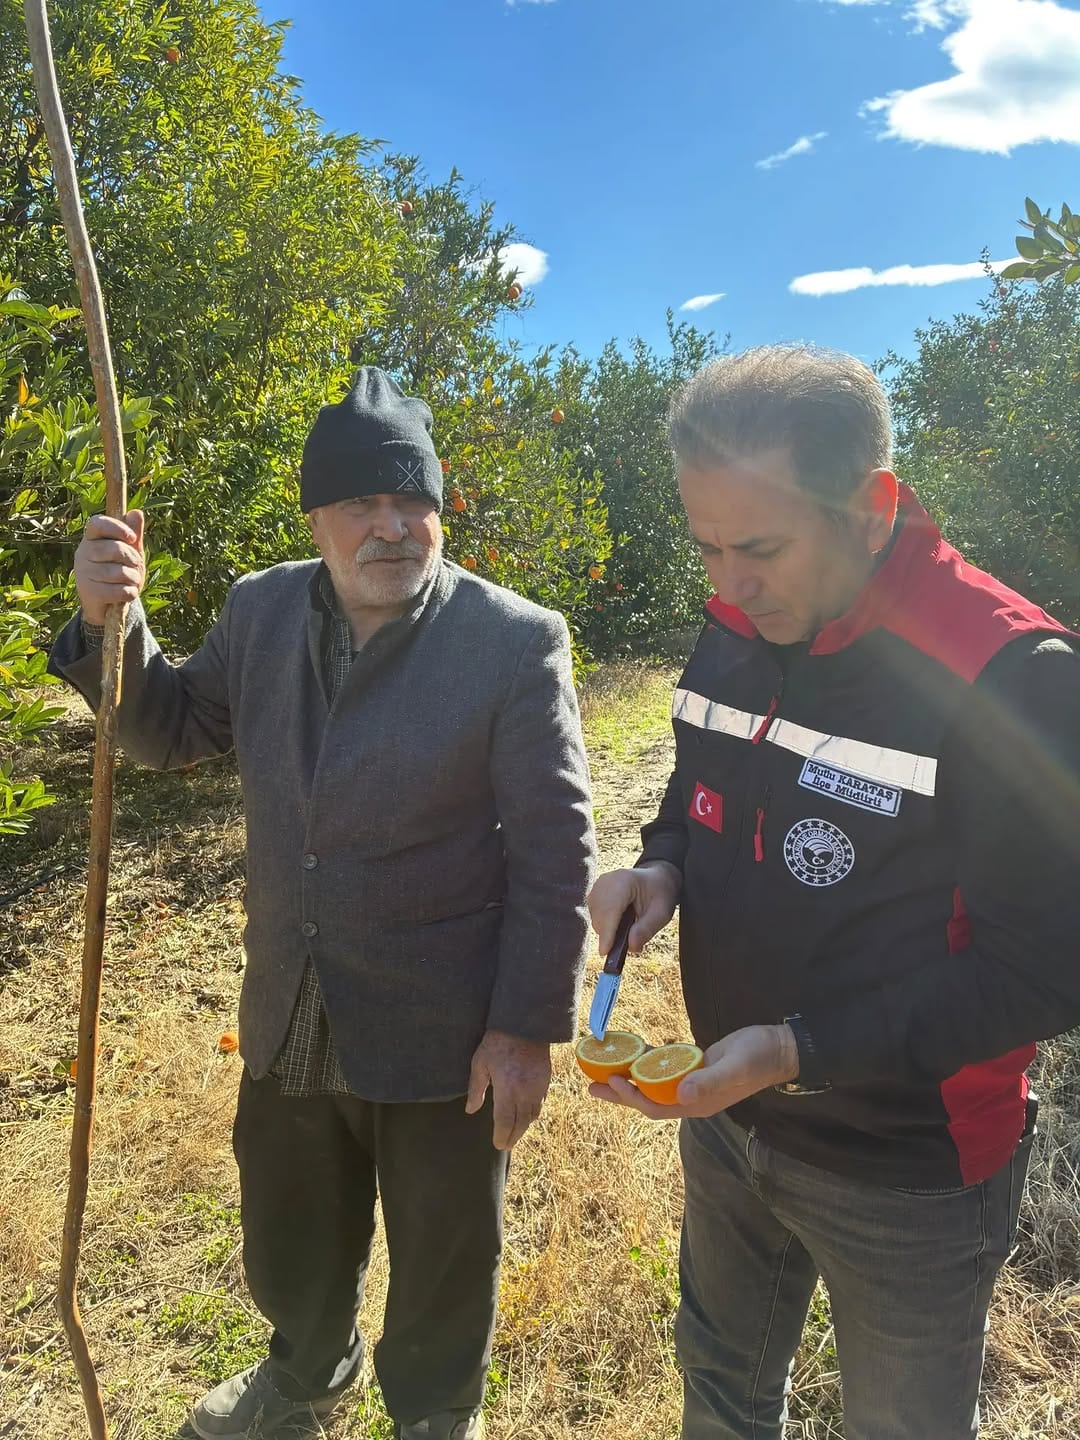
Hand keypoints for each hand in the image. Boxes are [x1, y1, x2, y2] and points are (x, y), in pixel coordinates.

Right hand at [74, 510, 145, 624]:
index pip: (98, 523)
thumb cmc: (120, 571)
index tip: (132, 537)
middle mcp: (82, 553)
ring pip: (118, 572)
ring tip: (132, 581)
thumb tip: (136, 512)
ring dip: (133, 578)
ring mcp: (83, 573)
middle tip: (135, 565)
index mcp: (91, 538)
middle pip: (113, 548)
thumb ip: (133, 534)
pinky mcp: (89, 593)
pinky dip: (130, 593)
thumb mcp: (130, 552)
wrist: (108, 605)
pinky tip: (128, 593)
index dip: (116, 527)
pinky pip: (118, 590)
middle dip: (132, 558)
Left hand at [465, 1028, 551, 1149]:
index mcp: (507, 1090)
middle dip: (513, 1137)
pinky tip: (527, 1115)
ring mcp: (538, 1088)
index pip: (505, 1122)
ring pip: (533, 1116)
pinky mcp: (546, 1081)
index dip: (502, 1136)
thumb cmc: (497, 1043)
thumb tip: (470, 1110)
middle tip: (506, 1145)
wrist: (525, 1024)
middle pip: (520, 1123)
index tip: (498, 1145)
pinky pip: (541, 1104)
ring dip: (524, 1127)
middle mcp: (525, 1093)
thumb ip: (476, 1089)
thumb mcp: (480, 1063)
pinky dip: (533, 1114)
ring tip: (515, 1133)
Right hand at [588, 861, 680, 955]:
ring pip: (595, 918)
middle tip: (631, 941)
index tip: (604, 952)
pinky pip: (594, 916)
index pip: (611, 909)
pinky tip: (620, 921)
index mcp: (625, 880)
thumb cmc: (660, 894)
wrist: (656, 879)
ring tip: (629, 926)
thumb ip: (647, 929)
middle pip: (600, 916)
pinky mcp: (594, 892)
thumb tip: (631, 947)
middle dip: (610, 935)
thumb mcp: (662, 913)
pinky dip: (605, 925)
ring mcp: (598, 886)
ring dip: (608, 930)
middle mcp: (607, 880)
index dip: (607, 932)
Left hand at [590, 1023, 798, 1119]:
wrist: (779, 1049)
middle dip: (620, 1095)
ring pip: (652, 1086)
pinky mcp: (695, 1069)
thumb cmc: (758, 1058)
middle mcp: (691, 1098)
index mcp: (697, 1104)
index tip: (613, 1081)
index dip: (632, 1098)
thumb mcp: (735, 1067)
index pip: (656, 1107)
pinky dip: (647, 1064)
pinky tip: (633, 1054)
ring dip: (629, 1080)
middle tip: (591, 1086)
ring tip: (604, 1071)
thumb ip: (709, 1081)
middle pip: (647, 1100)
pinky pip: (664, 1070)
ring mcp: (692, 1085)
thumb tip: (681, 1094)